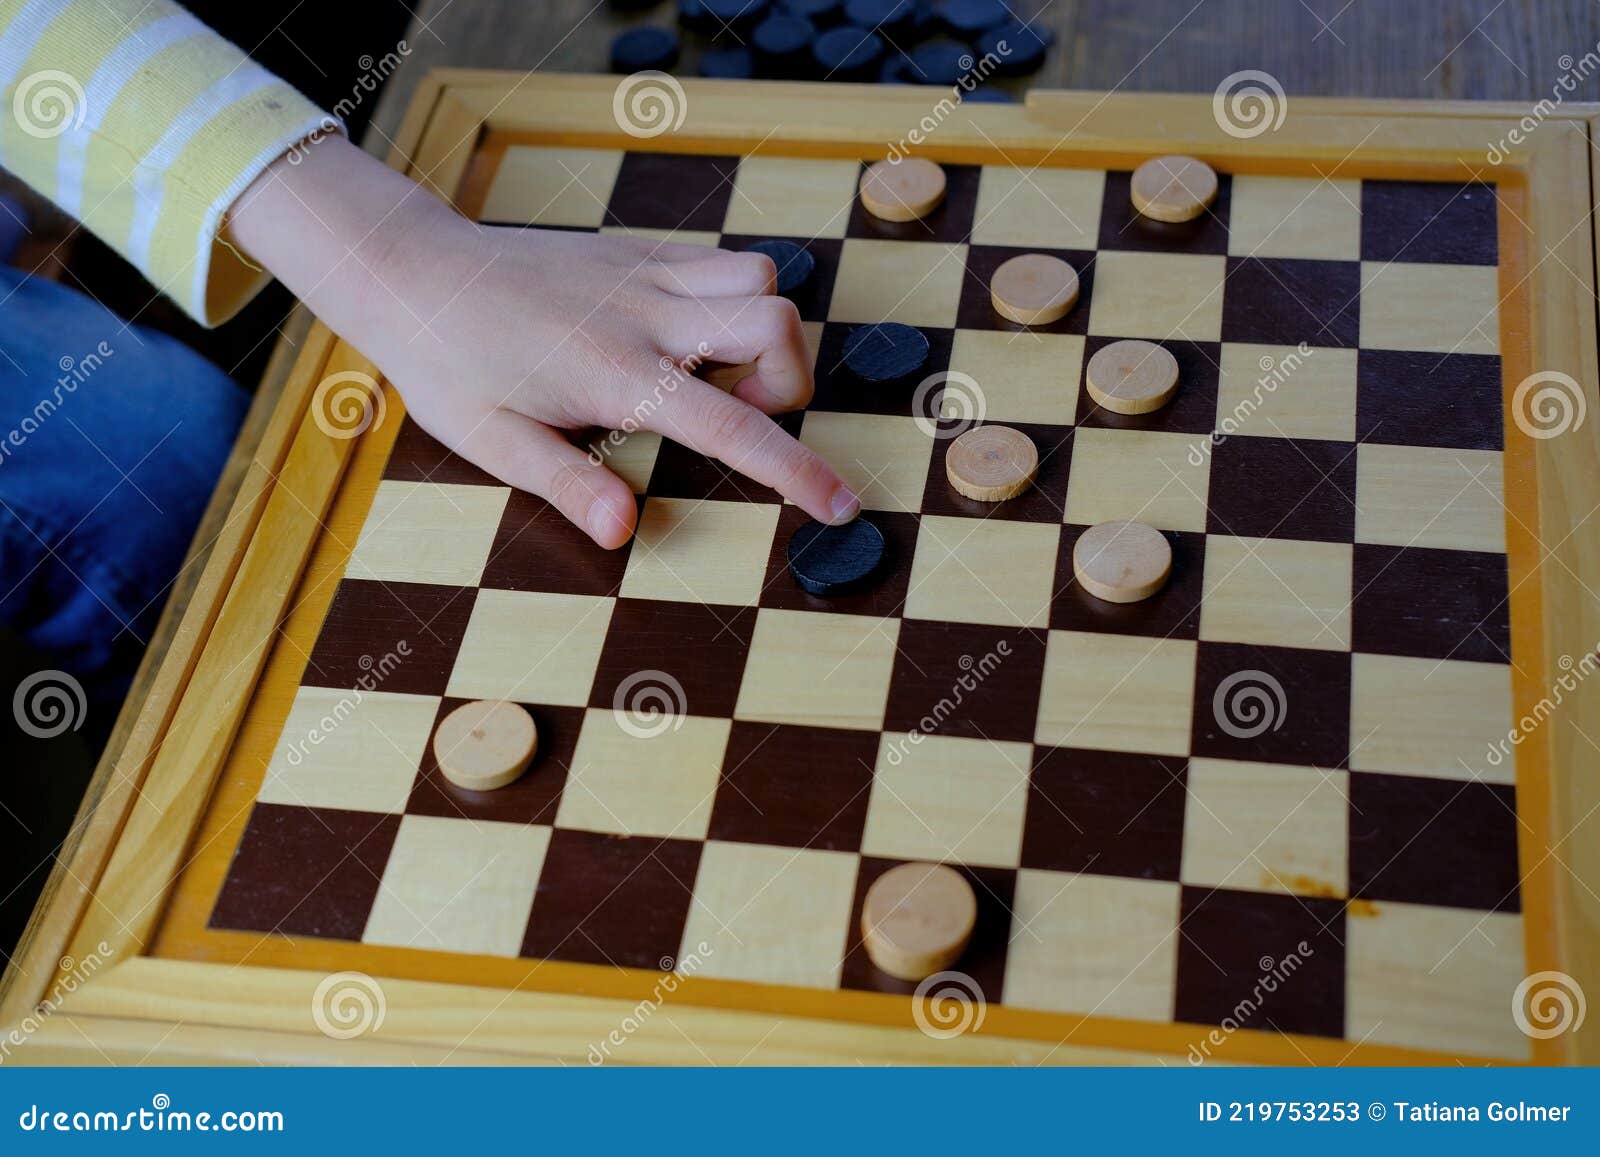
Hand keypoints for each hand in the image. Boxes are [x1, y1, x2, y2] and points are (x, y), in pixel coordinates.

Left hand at [227, 136, 859, 547]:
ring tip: (712, 374)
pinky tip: (684, 338)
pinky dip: (731, 298)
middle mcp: (646, 315)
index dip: (797, 472)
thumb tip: (624, 531)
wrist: (417, 273)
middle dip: (790, 378)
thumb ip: (569, 484)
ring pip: (761, 276)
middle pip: (777, 321)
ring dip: (764, 331)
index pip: (734, 426)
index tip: (840, 505)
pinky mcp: (639, 251)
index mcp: (617, 376)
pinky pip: (720, 260)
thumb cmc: (451, 366)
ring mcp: (647, 274)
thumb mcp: (496, 444)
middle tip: (741, 412)